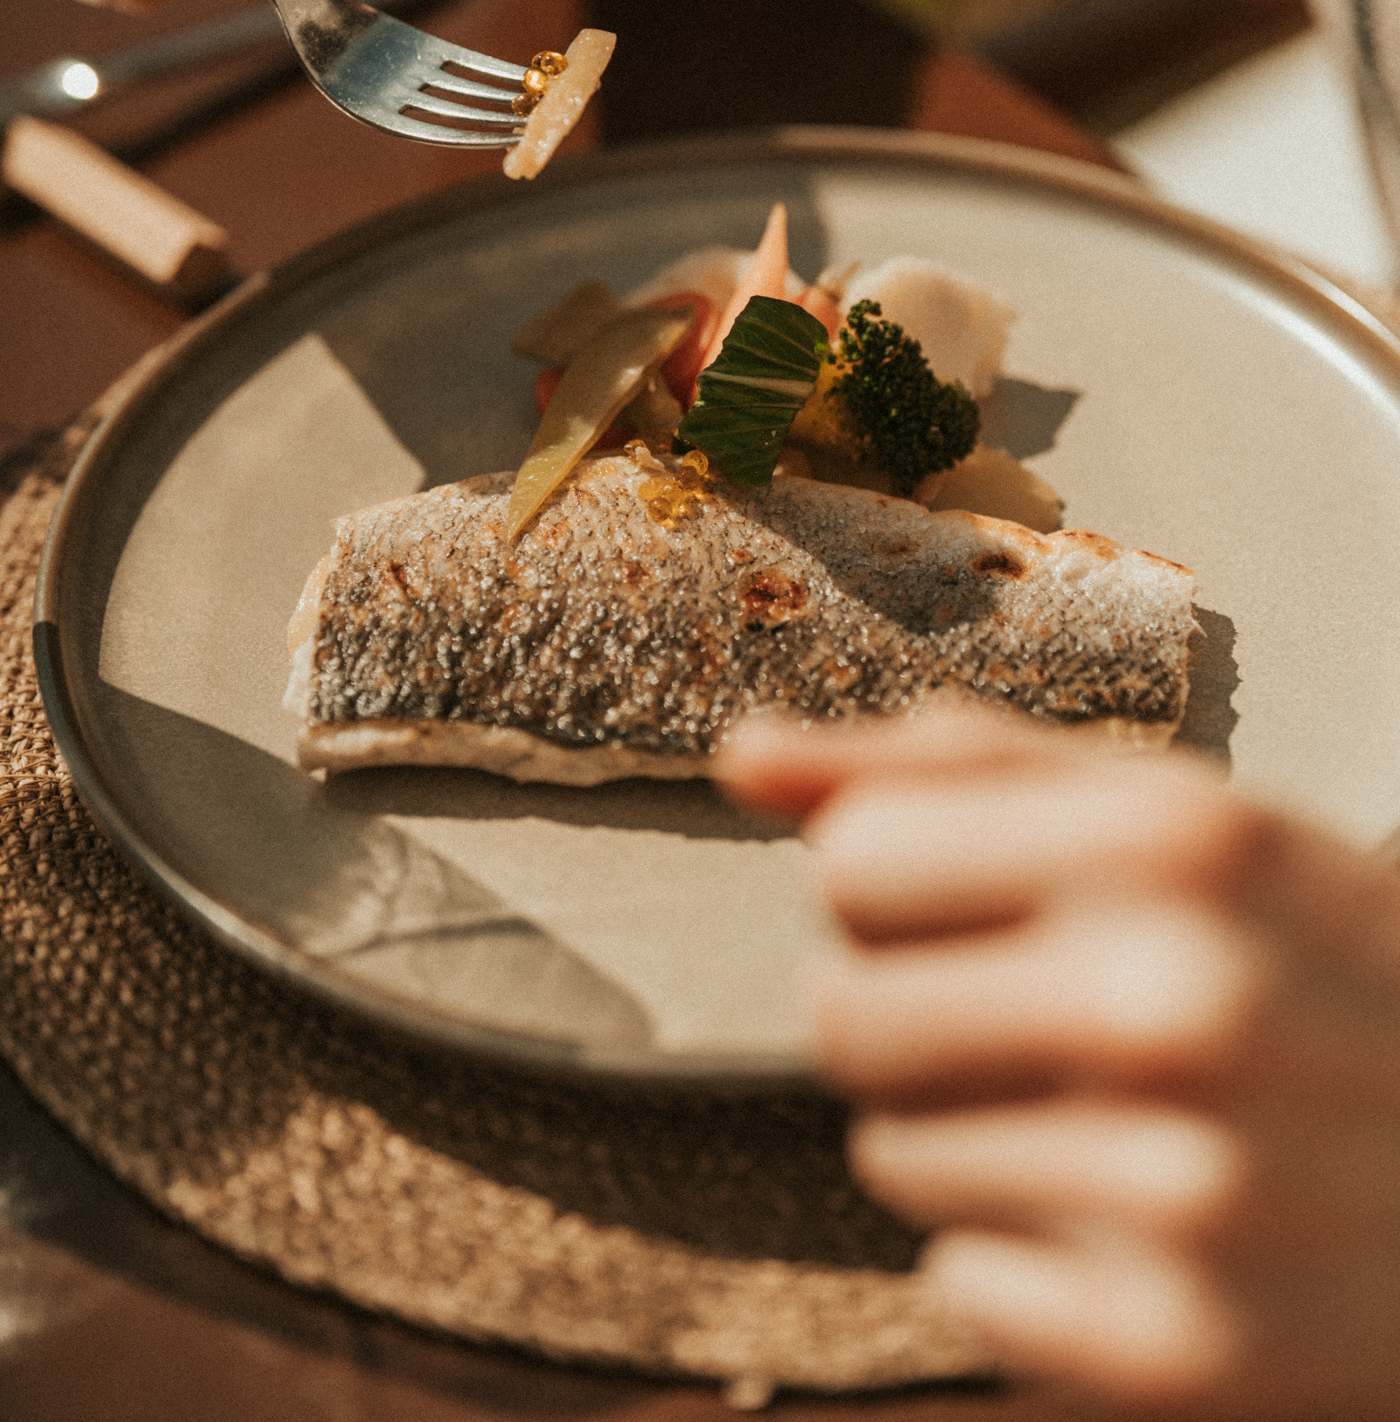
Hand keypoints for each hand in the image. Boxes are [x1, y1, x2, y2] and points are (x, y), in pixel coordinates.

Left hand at [721, 696, 1399, 1419]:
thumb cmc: (1306, 956)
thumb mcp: (1167, 813)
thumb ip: (946, 765)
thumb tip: (742, 755)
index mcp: (1169, 840)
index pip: (852, 859)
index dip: (905, 889)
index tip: (990, 913)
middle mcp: (1174, 1005)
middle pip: (842, 1012)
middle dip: (916, 1015)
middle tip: (1046, 1023)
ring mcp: (1180, 1188)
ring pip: (890, 1154)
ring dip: (972, 1138)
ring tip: (1117, 1120)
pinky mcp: (1173, 1348)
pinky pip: (959, 1284)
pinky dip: (1026, 1264)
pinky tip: (1142, 1223)